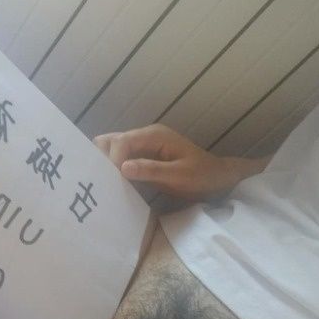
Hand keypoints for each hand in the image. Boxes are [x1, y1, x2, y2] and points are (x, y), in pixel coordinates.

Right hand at [93, 124, 268, 200]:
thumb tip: (123, 168)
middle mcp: (145, 136)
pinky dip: (112, 168)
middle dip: (102, 158)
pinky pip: (121, 157)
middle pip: (111, 140)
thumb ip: (151, 171)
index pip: (121, 141)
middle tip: (99, 180)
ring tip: (102, 182)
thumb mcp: (179, 176)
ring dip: (105, 163)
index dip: (112, 159)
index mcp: (154, 136)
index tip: (111, 179)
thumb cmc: (202, 176)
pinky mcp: (142, 156)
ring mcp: (143, 145)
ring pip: (113, 148)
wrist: (218, 178)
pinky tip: (111, 182)